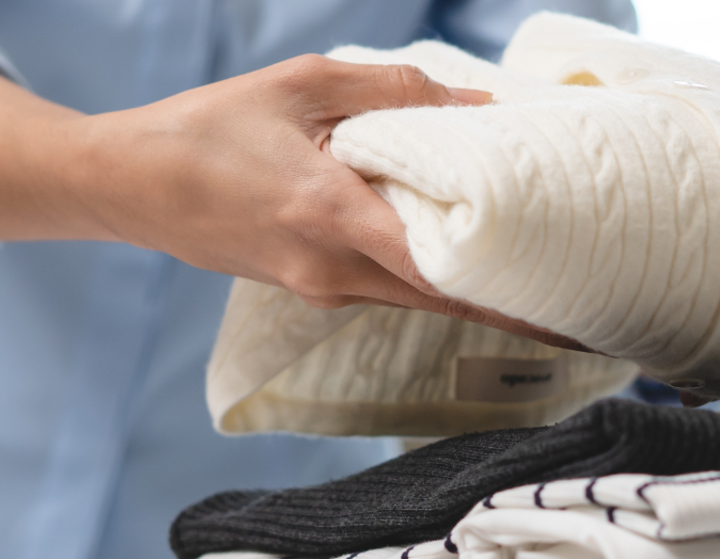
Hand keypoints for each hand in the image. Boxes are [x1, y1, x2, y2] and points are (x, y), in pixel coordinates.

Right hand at [0, 56, 588, 347]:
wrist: (129, 185)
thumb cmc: (207, 128)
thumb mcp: (303, 85)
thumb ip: (393, 94)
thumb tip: (477, 109)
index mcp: (332, 216)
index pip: (444, 270)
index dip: (514, 297)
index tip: (574, 313)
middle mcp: (332, 271)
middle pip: (447, 300)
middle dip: (517, 310)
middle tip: (590, 311)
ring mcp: (319, 289)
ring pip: (421, 299)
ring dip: (481, 297)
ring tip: (549, 290)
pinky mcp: (310, 289)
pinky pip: (389, 289)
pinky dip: (436, 281)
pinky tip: (472, 266)